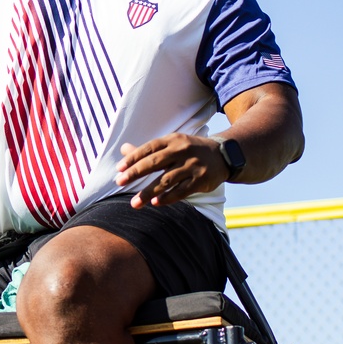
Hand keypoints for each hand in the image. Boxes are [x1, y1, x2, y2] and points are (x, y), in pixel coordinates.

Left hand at [115, 133, 229, 207]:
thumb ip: (148, 150)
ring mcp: (192, 165)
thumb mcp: (172, 144)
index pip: (149, 148)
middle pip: (155, 162)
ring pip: (166, 180)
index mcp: (172, 140)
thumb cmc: (190, 150)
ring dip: (148, 192)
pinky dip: (167, 198)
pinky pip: (181, 191)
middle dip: (136, 173)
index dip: (133, 157)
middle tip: (119, 182)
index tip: (119, 169)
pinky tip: (155, 203)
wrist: (223, 155)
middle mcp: (182, 150)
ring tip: (135, 203)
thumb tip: (123, 149)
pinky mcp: (200, 179)